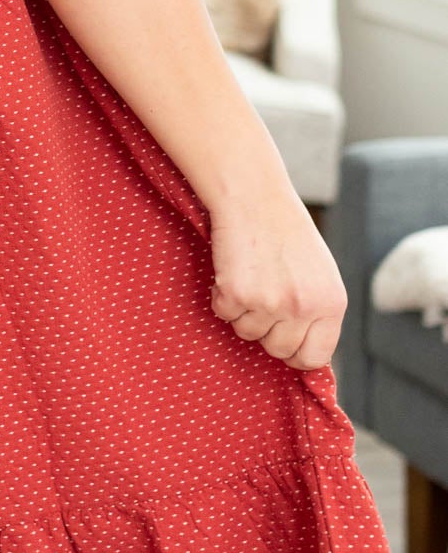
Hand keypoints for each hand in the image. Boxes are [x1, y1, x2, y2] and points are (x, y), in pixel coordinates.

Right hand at [208, 187, 346, 369]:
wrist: (255, 196)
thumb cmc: (286, 231)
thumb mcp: (319, 273)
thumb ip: (316, 310)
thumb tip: (304, 350)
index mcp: (331, 303)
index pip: (315, 356)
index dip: (296, 354)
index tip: (284, 344)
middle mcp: (304, 307)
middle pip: (278, 349)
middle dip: (265, 330)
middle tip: (261, 299)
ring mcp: (271, 304)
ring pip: (247, 332)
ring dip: (242, 310)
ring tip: (249, 275)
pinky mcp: (238, 295)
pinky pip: (223, 312)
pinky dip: (221, 295)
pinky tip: (232, 269)